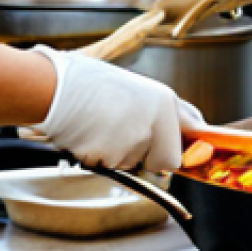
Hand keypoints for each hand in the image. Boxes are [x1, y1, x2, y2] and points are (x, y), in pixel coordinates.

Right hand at [33, 46, 203, 171]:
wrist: (55, 87)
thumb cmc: (90, 84)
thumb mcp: (137, 88)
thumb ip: (165, 111)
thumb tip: (196, 126)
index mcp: (164, 101)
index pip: (186, 141)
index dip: (173, 151)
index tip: (171, 153)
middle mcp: (155, 122)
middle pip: (163, 162)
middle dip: (147, 157)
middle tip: (122, 135)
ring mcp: (133, 141)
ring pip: (132, 164)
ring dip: (118, 153)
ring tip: (99, 125)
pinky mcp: (111, 156)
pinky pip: (110, 166)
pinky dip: (98, 156)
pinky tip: (88, 133)